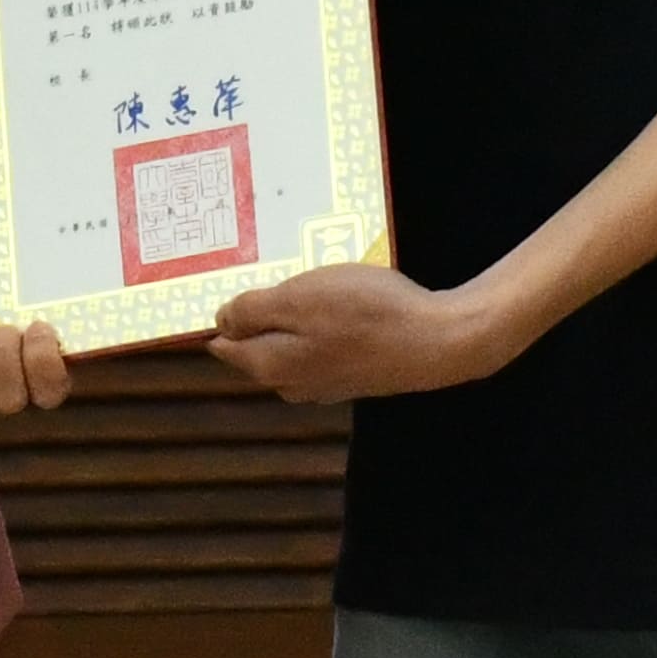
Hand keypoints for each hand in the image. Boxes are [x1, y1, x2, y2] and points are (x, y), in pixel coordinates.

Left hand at [206, 262, 503, 405]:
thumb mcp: (300, 299)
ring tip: (301, 280)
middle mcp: (292, 383)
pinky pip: (319, 348)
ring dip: (289, 318)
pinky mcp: (353, 375)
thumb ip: (253, 311)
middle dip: (254, 315)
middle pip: (256, 347)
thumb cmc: (366, 314)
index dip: (220, 314)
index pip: (224, 344)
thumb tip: (219, 322)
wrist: (437, 342)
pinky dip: (318, 326)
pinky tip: (335, 302)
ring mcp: (325, 384)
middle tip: (264, 273)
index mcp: (270, 365)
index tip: (224, 282)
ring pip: (289, 347)